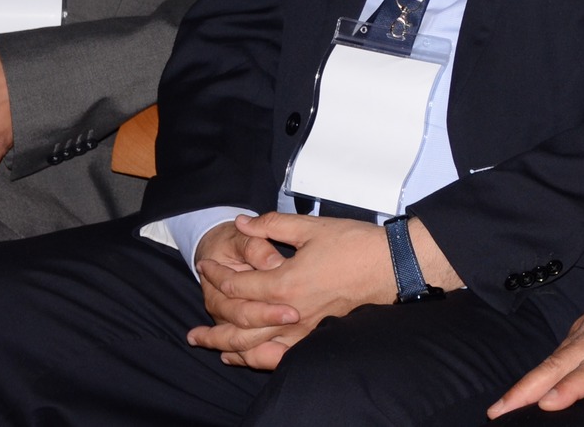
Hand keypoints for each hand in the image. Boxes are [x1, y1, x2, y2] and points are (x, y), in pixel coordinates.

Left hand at [187, 212, 442, 369]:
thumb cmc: (354, 245)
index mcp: (285, 283)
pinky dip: (258, 360)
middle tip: (192, 333)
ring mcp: (304, 328)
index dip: (217, 276)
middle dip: (212, 328)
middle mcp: (290, 312)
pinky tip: (245, 359)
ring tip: (210, 349)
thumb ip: (272, 225)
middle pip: (239, 326)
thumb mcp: (310, 227)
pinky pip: (281, 356)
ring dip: (229, 349)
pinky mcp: (317, 335)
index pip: (238, 285)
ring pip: (257, 347)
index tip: (204, 268)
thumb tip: (243, 223)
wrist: (391, 266)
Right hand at [489, 254, 583, 425]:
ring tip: (503, 405)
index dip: (572, 387)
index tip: (548, 403)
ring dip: (527, 381)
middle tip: (500, 410)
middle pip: (559, 364)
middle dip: (528, 388)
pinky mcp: (583, 324)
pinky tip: (528, 386)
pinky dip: (541, 369)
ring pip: (553, 357)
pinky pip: (559, 350)